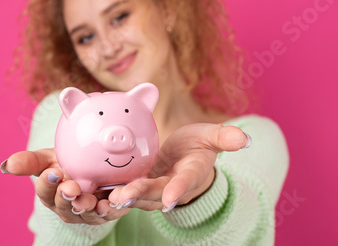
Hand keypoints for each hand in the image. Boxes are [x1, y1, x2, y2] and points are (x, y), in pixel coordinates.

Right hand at [2, 148, 129, 224]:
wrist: (95, 167)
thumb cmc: (68, 164)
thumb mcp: (49, 159)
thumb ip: (30, 161)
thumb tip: (6, 165)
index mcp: (50, 193)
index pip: (44, 190)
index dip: (47, 183)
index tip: (52, 171)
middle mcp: (66, 207)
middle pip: (64, 205)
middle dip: (66, 197)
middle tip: (71, 187)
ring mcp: (86, 212)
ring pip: (86, 213)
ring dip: (87, 206)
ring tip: (89, 199)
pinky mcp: (107, 213)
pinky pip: (110, 213)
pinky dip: (112, 208)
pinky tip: (113, 201)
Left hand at [107, 124, 250, 211]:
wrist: (184, 159)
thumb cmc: (198, 147)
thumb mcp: (211, 137)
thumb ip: (224, 137)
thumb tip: (245, 138)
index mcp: (190, 174)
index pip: (185, 182)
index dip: (178, 190)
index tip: (169, 198)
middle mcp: (171, 187)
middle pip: (154, 192)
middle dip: (138, 195)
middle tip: (121, 196)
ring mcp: (153, 190)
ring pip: (136, 197)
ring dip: (120, 199)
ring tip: (104, 199)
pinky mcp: (138, 187)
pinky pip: (123, 192)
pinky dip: (109, 193)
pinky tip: (92, 191)